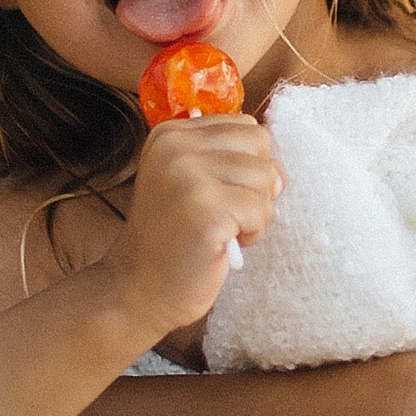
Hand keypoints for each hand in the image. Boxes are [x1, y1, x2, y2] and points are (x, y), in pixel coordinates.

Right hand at [101, 115, 282, 336]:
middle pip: (261, 146)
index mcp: (171, 134)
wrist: (137, 288)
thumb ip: (226, 159)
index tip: (217, 193)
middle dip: (255, 184)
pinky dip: (251, 234)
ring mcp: (189, 177)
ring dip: (255, 212)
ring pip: (267, 178)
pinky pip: (261, 211)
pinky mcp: (206, 212)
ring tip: (223, 230)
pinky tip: (223, 244)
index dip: (246, 164)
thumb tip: (278, 169)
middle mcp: (176, 147)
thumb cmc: (173, 237)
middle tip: (225, 213)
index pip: (246, 126)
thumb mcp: (188, 181)